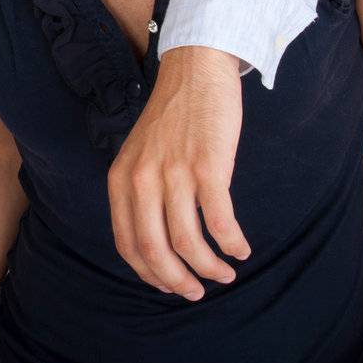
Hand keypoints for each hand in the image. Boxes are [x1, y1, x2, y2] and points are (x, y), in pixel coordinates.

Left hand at [107, 45, 249, 299]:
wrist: (194, 69)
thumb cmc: (173, 116)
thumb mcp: (140, 153)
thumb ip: (140, 191)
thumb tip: (157, 242)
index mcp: (121, 179)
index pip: (127, 243)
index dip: (149, 274)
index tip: (170, 286)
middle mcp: (142, 179)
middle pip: (154, 250)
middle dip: (177, 281)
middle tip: (197, 292)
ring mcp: (174, 173)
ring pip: (188, 242)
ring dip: (209, 268)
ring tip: (225, 272)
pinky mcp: (208, 167)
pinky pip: (219, 221)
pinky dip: (231, 243)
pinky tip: (240, 248)